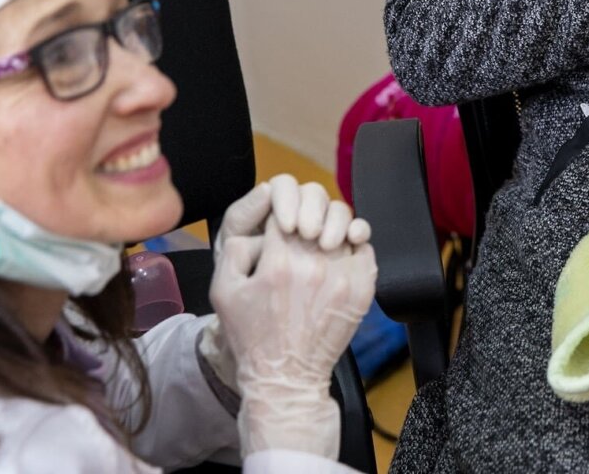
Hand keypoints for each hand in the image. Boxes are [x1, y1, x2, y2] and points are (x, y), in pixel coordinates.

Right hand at [210, 209, 376, 457]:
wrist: (286, 377)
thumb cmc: (253, 337)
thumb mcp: (223, 291)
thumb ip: (235, 248)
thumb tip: (261, 225)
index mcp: (278, 261)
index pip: (284, 210)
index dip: (280, 212)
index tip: (281, 226)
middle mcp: (314, 264)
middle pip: (317, 211)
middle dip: (307, 215)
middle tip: (301, 231)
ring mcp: (343, 276)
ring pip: (343, 224)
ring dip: (331, 227)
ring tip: (320, 243)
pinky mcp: (363, 289)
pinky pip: (365, 247)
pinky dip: (354, 243)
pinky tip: (339, 255)